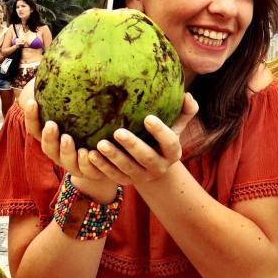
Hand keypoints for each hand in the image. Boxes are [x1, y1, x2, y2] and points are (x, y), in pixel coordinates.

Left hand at [84, 93, 198, 186]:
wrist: (153, 165)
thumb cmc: (162, 137)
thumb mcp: (176, 126)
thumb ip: (185, 111)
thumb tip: (187, 95)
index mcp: (172, 153)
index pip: (170, 143)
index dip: (160, 132)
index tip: (148, 118)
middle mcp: (159, 167)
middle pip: (146, 157)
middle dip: (132, 145)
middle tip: (118, 131)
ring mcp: (142, 176)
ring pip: (128, 168)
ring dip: (114, 157)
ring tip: (100, 144)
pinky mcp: (127, 181)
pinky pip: (114, 176)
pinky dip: (102, 167)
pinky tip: (91, 154)